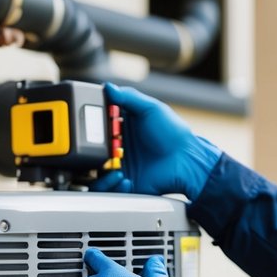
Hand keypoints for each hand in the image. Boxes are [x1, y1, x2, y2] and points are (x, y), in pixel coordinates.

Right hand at [94, 83, 220, 199]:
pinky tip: (124, 179)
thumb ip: (128, 96)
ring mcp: (119, 167)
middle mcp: (116, 148)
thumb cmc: (173, 134)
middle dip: (91, 153)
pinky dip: (110, 185)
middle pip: (90, 151)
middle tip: (105, 152)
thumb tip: (108, 87)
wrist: (186, 160)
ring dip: (100, 173)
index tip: (94, 129)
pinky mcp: (124, 184)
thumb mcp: (151, 108)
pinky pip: (106, 189)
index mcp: (120, 129)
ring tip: (115, 170)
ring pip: (93, 173)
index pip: (96, 128)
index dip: (92, 128)